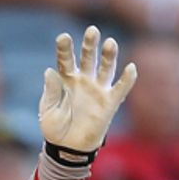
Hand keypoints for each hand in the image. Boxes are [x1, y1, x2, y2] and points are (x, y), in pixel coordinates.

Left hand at [38, 25, 137, 153]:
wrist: (68, 149)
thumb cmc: (55, 129)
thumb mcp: (48, 111)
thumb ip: (50, 92)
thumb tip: (50, 71)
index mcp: (65, 81)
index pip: (65, 61)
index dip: (65, 49)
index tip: (63, 37)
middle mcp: (83, 81)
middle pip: (88, 58)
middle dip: (90, 45)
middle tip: (92, 30)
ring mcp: (97, 90)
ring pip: (106, 68)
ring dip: (109, 56)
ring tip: (110, 42)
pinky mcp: (110, 103)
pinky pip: (120, 88)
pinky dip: (127, 79)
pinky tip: (130, 67)